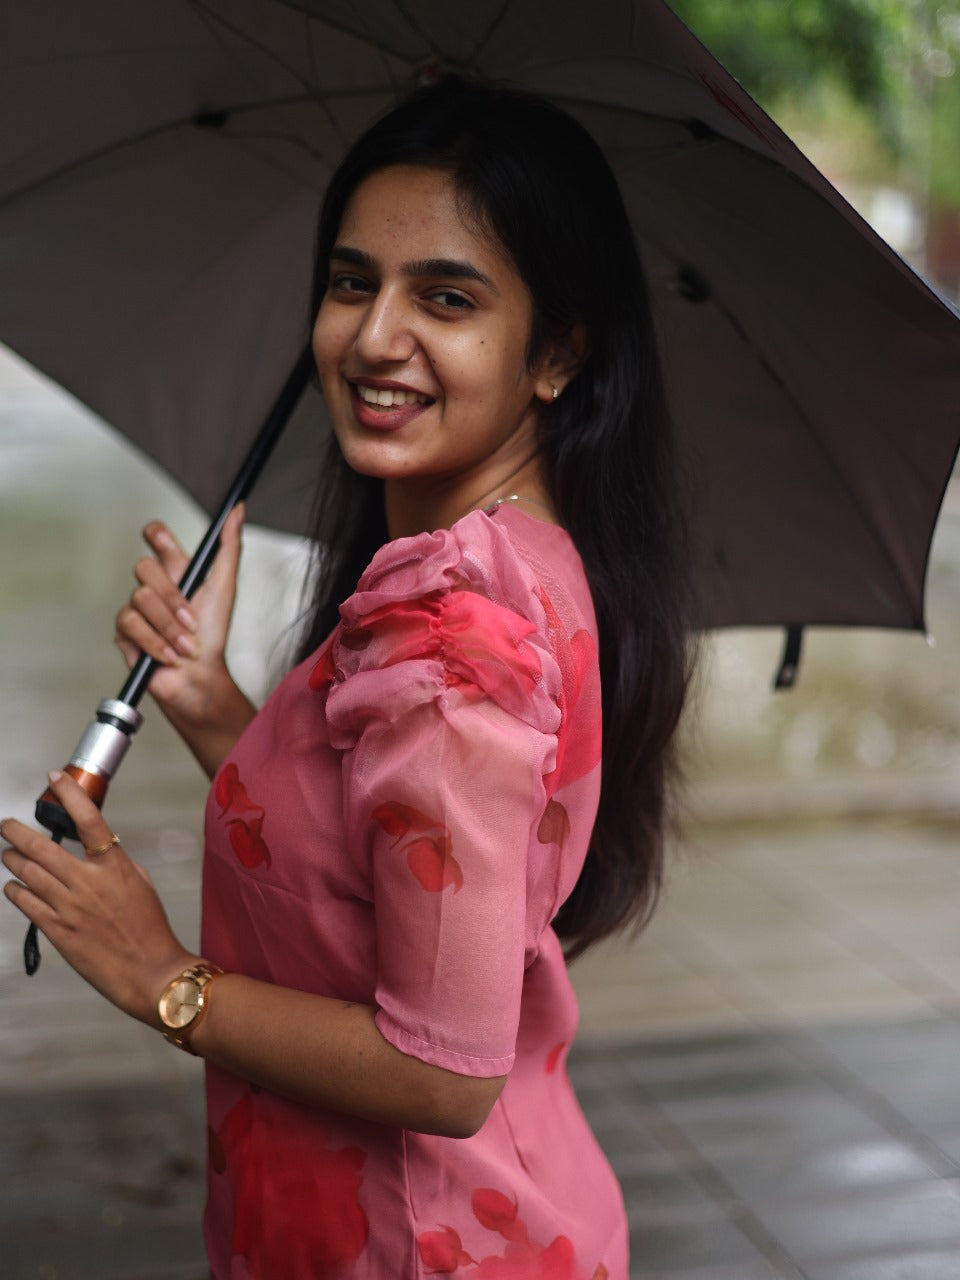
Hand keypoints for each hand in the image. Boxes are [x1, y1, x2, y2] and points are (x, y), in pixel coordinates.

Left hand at [2, 772, 195, 1025]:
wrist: (149, 970)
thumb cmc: (149, 929)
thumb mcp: (141, 883)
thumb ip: (115, 863)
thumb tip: (95, 850)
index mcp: (114, 866)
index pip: (88, 819)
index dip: (70, 794)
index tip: (56, 777)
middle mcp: (87, 882)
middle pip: (42, 847)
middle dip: (16, 832)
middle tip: (6, 825)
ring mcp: (68, 906)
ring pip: (27, 872)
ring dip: (12, 859)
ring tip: (7, 854)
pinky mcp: (56, 930)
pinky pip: (25, 902)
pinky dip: (14, 890)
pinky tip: (13, 886)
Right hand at [114, 505, 244, 726]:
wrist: (200, 678)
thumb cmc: (214, 636)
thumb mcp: (225, 587)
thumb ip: (229, 546)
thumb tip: (238, 510)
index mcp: (177, 572)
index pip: (156, 538)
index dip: (155, 534)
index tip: (163, 541)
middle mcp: (155, 587)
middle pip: (144, 568)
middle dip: (172, 598)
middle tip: (191, 619)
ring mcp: (137, 609)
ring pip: (139, 599)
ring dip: (168, 627)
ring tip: (185, 644)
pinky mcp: (125, 632)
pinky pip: (130, 624)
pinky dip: (155, 642)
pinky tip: (169, 655)